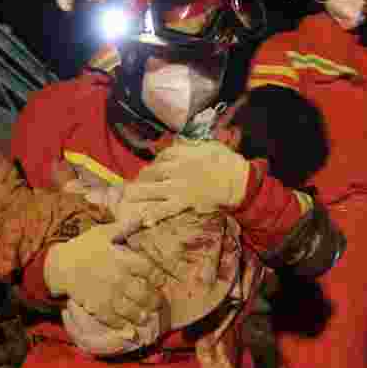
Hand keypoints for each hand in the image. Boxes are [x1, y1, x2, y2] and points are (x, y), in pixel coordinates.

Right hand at [44, 220, 166, 329]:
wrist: (60, 264)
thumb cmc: (83, 246)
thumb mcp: (103, 232)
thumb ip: (125, 226)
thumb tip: (144, 217)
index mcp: (122, 260)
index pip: (149, 270)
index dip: (159, 277)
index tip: (161, 281)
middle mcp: (119, 279)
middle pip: (144, 294)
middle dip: (154, 301)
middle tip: (157, 304)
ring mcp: (108, 295)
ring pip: (132, 310)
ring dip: (142, 315)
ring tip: (145, 317)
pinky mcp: (97, 307)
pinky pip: (113, 320)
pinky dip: (122, 326)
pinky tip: (128, 328)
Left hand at [117, 139, 251, 227]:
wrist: (238, 182)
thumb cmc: (226, 162)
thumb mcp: (208, 145)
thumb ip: (190, 146)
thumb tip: (178, 145)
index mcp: (182, 155)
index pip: (161, 157)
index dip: (153, 163)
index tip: (150, 170)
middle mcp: (176, 170)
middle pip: (151, 173)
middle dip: (141, 179)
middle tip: (133, 186)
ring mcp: (178, 187)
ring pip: (152, 190)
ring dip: (138, 195)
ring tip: (127, 199)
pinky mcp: (183, 203)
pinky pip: (165, 209)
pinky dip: (154, 215)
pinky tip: (144, 221)